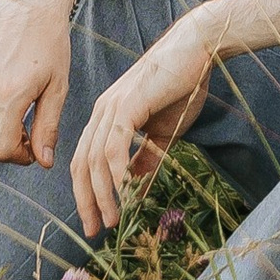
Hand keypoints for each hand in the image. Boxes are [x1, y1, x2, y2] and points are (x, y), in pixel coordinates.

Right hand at [0, 0, 79, 167]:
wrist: (30, 1)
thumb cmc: (51, 43)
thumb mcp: (58, 86)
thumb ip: (48, 127)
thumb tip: (44, 163)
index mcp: (11, 92)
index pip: (3, 148)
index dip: (20, 157)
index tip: (33, 148)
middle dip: (1, 152)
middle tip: (20, 140)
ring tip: (6, 124)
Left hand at [67, 24, 213, 238]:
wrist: (196, 50)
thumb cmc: (181, 86)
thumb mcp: (162, 133)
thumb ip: (147, 160)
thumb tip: (136, 191)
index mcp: (106, 117)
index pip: (85, 162)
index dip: (86, 194)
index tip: (94, 222)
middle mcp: (102, 112)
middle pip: (82, 164)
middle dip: (86, 201)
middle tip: (95, 229)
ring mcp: (112, 106)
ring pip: (95, 159)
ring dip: (103, 193)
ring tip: (114, 218)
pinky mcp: (128, 104)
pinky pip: (114, 145)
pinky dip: (116, 172)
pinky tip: (126, 193)